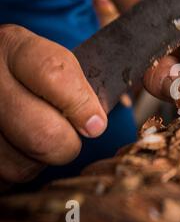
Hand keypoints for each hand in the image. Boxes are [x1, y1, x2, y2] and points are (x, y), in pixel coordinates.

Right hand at [0, 25, 106, 187]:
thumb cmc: (42, 73)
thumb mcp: (62, 60)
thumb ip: (92, 77)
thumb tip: (124, 108)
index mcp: (16, 47)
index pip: (54, 74)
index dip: (82, 104)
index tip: (97, 123)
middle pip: (39, 131)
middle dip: (67, 144)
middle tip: (74, 136)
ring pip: (20, 160)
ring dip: (42, 159)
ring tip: (47, 138)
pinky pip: (4, 174)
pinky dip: (22, 169)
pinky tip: (25, 149)